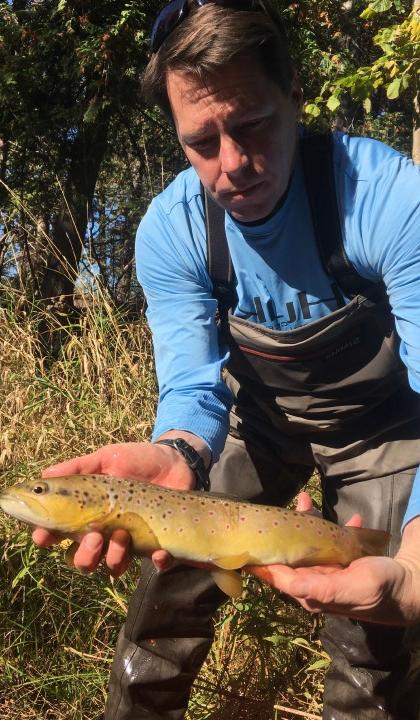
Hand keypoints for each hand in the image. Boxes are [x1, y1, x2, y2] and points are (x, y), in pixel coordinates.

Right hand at [32, 440, 196, 575]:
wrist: (175, 459)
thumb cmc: (137, 459)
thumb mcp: (108, 458)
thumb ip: (80, 466)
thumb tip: (45, 474)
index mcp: (87, 513)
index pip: (59, 533)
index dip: (46, 538)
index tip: (44, 536)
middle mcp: (106, 533)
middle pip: (83, 561)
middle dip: (83, 555)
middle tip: (93, 535)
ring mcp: (132, 540)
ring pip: (113, 567)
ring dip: (114, 557)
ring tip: (122, 534)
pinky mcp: (159, 543)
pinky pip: (156, 563)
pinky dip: (157, 560)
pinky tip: (159, 551)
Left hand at [248, 493, 419, 625]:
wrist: (408, 588)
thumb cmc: (378, 590)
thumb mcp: (350, 589)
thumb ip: (317, 588)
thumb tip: (283, 582)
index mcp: (311, 592)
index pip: (277, 574)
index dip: (260, 561)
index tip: (244, 543)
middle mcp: (314, 580)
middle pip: (290, 552)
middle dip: (285, 529)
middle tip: (286, 507)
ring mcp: (327, 569)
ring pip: (308, 543)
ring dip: (308, 522)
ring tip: (306, 501)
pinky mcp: (341, 559)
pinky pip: (331, 540)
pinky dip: (335, 527)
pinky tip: (348, 518)